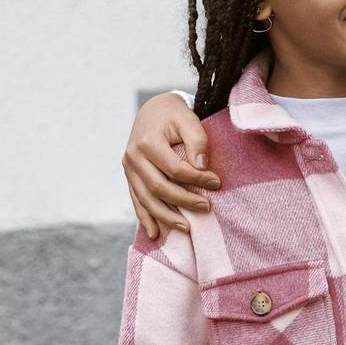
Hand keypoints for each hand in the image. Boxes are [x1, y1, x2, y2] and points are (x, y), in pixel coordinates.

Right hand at [124, 92, 218, 240]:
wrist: (153, 111)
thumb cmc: (174, 116)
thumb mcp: (188, 119)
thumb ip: (197, 140)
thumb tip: (202, 166)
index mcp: (147, 143)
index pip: (175, 169)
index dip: (197, 179)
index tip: (217, 183)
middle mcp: (133, 157)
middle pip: (159, 187)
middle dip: (184, 201)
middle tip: (207, 208)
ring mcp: (128, 169)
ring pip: (145, 199)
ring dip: (165, 216)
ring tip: (186, 228)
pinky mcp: (130, 177)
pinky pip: (136, 200)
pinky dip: (145, 218)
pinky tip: (155, 233)